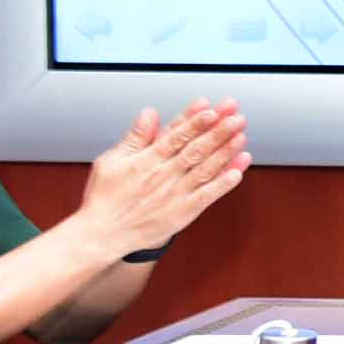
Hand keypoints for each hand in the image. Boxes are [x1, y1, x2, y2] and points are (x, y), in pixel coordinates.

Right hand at [77, 99, 248, 255]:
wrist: (102, 235)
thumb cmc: (105, 196)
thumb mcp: (111, 161)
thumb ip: (135, 137)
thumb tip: (150, 113)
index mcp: (146, 160)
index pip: (175, 136)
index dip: (194, 121)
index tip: (211, 108)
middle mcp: (163, 175)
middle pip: (195, 149)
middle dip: (218, 132)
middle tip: (236, 117)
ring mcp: (174, 194)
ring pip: (205, 169)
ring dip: (225, 153)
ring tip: (241, 136)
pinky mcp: (181, 213)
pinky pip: (206, 197)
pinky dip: (222, 185)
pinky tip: (237, 172)